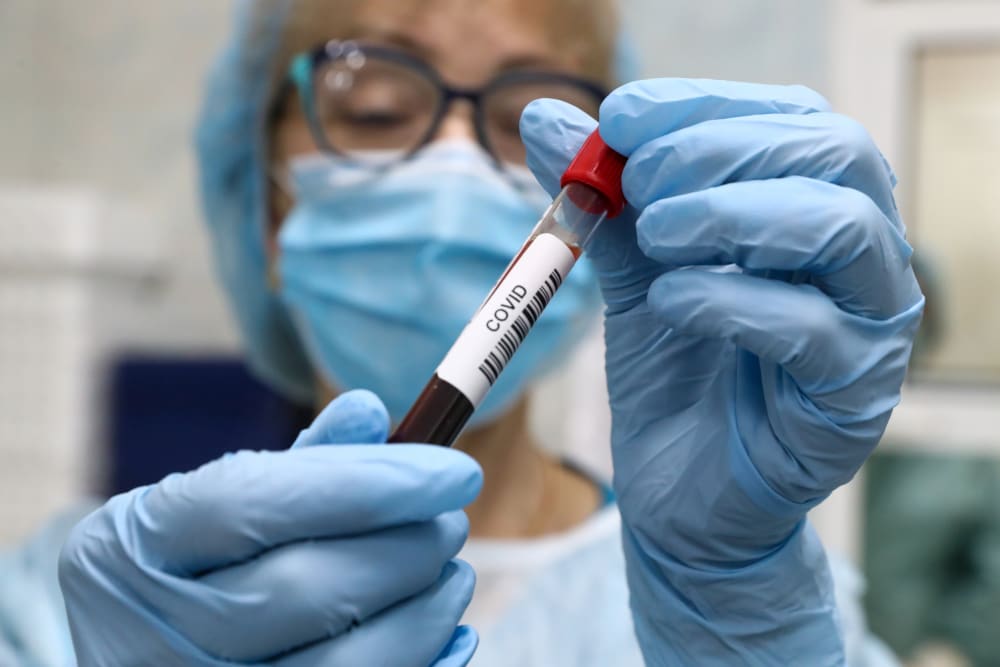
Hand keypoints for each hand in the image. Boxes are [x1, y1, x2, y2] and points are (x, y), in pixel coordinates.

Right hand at [59, 390, 481, 665]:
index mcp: (131, 547)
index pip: (255, 502)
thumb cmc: (186, 572)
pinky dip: (422, 665)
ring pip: (342, 664)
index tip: (456, 470)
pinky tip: (447, 632)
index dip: (366, 483)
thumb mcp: (213, 507)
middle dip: (404, 549)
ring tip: (451, 574)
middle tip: (451, 524)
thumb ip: (295, 464)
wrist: (130, 661)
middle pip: (306, 587)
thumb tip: (369, 413)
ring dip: (421, 613)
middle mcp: (149, 633)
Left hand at [522, 79, 922, 663]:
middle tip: (635, 180)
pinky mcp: (855, 398)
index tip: (618, 118)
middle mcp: (858, 256)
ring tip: (656, 236)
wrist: (682, 499)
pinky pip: (815, 330)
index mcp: (811, 208)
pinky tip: (672, 301)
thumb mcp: (634, 274)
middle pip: (832, 154)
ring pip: (843, 229)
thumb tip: (542, 117)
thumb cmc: (672, 379)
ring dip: (734, 214)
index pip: (787, 119)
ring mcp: (869, 326)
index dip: (704, 105)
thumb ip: (603, 200)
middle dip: (720, 152)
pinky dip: (734, 300)